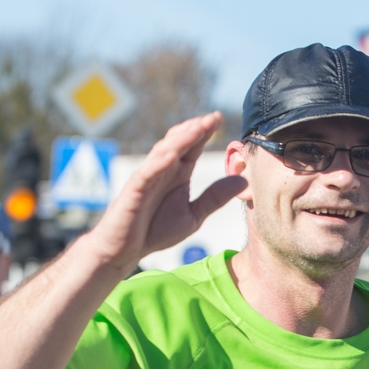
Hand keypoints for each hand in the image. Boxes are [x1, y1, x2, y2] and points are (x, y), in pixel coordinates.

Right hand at [86, 113, 247, 268]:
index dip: (206, 132)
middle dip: (196, 129)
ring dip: (180, 140)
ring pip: (164, 152)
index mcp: (179, 173)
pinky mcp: (134, 189)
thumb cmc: (155, 231)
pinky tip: (172, 156)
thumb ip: (215, 197)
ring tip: (197, 128)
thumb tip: (243, 181)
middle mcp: (164, 170)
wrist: (126, 250)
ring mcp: (148, 177)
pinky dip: (159, 163)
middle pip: (180, 142)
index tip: (221, 118)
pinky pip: (147, 172)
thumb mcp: (193, 215)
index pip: (194, 147)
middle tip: (214, 118)